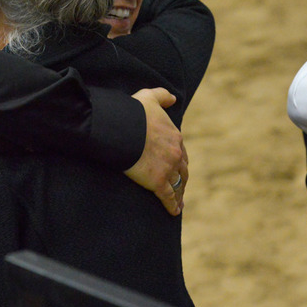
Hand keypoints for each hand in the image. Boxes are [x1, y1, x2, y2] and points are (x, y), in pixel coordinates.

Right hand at [124, 88, 188, 215]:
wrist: (123, 129)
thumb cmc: (134, 112)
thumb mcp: (149, 97)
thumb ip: (162, 96)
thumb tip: (173, 98)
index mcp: (175, 137)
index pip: (181, 151)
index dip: (180, 160)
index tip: (179, 166)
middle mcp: (175, 154)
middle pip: (183, 169)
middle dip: (182, 177)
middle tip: (180, 185)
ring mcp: (168, 169)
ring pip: (178, 184)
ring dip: (180, 193)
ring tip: (179, 201)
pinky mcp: (158, 182)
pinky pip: (168, 197)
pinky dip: (173, 205)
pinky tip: (174, 211)